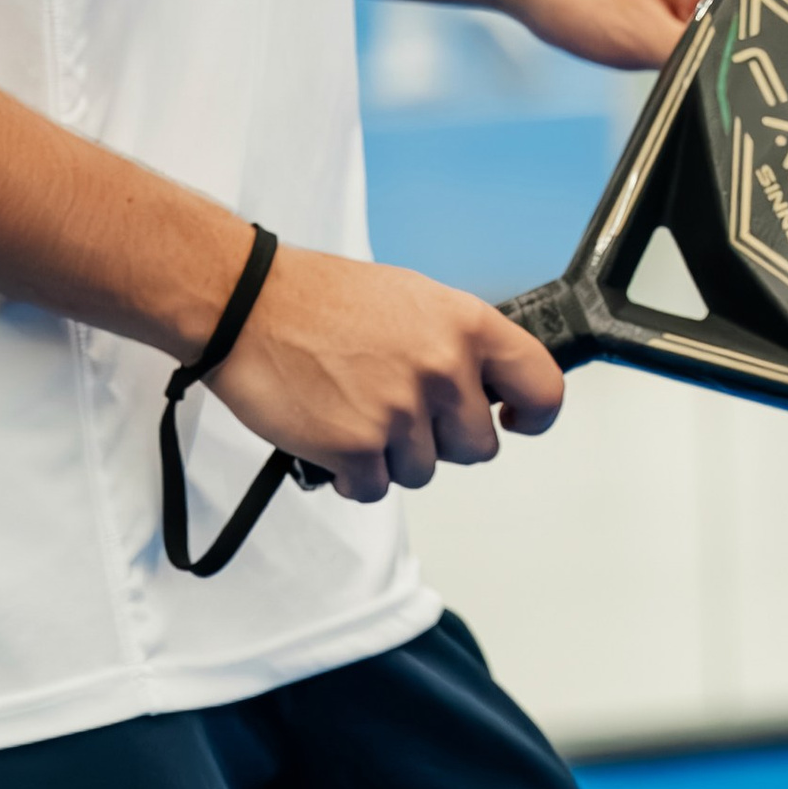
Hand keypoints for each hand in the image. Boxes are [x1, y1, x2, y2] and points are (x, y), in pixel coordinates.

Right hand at [213, 247, 564, 501]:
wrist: (245, 306)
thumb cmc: (316, 298)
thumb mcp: (411, 298)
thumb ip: (454, 343)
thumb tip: (479, 385)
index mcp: (464, 325)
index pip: (542, 387)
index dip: (533, 415)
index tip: (515, 420)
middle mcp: (442, 369)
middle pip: (476, 447)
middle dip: (439, 439)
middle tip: (397, 409)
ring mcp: (401, 413)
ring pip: (423, 471)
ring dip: (390, 455)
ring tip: (353, 409)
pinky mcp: (358, 448)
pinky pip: (374, 490)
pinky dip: (351, 474)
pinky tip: (330, 432)